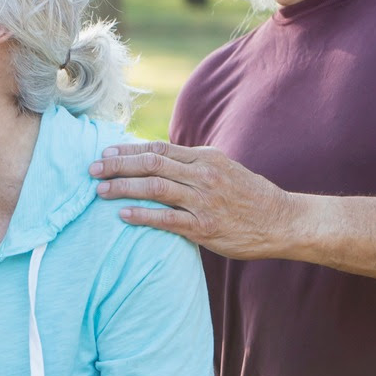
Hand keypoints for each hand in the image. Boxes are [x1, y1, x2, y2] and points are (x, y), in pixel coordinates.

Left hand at [91, 141, 305, 259]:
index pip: (158, 148)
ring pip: (154, 187)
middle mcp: (203, 175)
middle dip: (117, 165)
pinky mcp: (205, 227)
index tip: (105, 151)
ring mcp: (204, 201)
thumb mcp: (223, 169)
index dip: (128, 150)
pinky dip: (142, 215)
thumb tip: (157, 160)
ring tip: (100, 191)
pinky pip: (167, 219)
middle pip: (151, 163)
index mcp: (205, 158)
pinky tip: (123, 215)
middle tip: (92, 169)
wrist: (283, 221)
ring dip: (123, 188)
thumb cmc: (249, 196)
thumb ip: (192, 165)